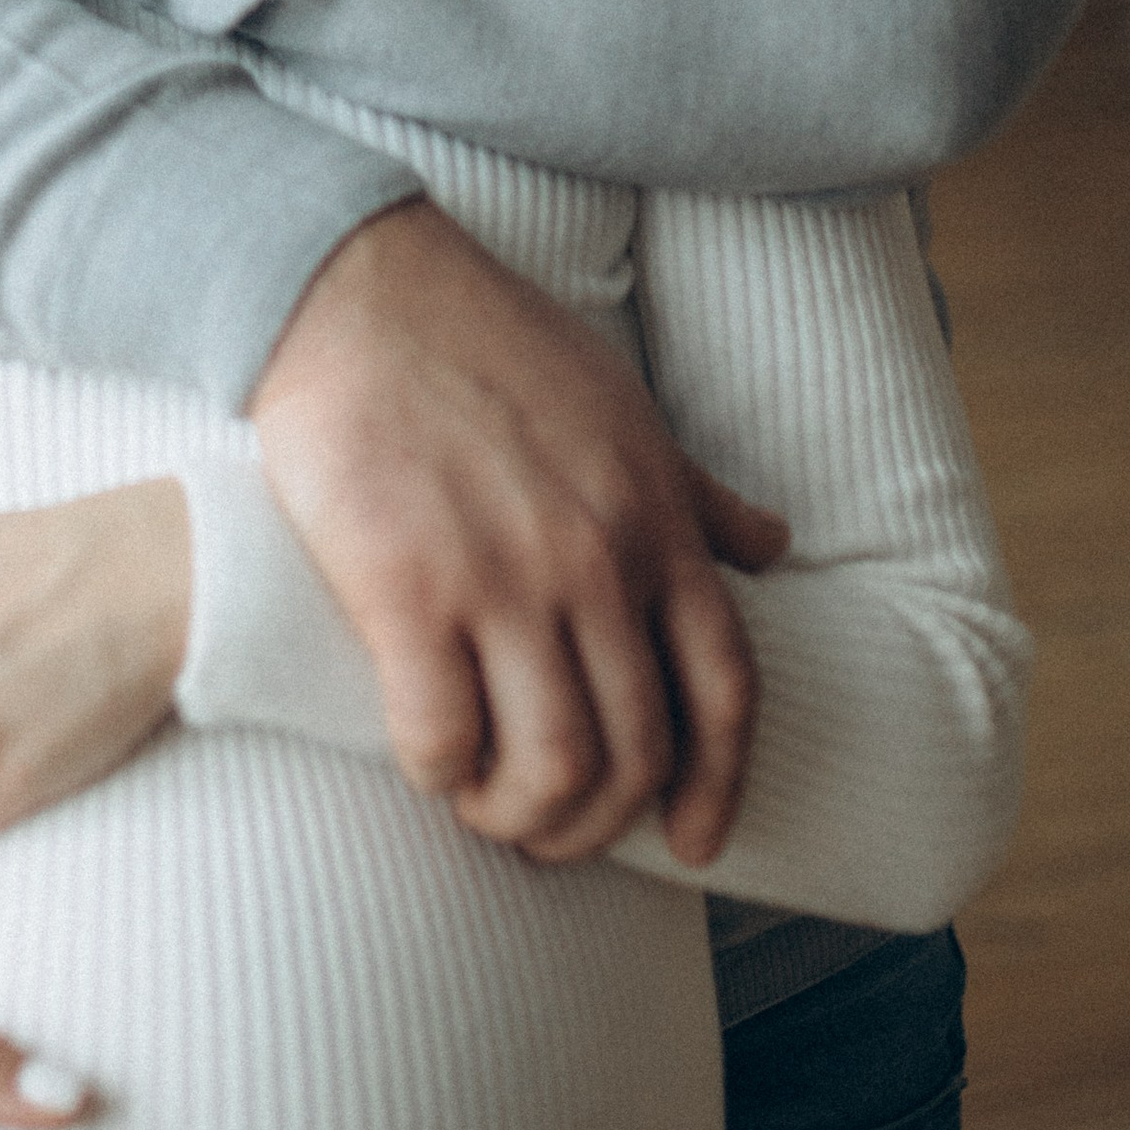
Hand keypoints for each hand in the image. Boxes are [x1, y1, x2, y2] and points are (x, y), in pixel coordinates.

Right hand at [252, 199, 787, 867]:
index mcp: (655, 521)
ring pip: (552, 765)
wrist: (356, 287)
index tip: (692, 841)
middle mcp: (597, 560)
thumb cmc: (485, 341)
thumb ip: (696, 492)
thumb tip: (773, 544)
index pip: (724, 689)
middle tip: (547, 831)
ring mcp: (506, 578)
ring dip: (520, 816)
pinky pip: (441, 734)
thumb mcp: (623, 406)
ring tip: (483, 807)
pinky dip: (439, 774)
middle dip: (595, 822)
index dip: (716, 784)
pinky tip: (424, 760)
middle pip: (637, 751)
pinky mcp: (407, 588)